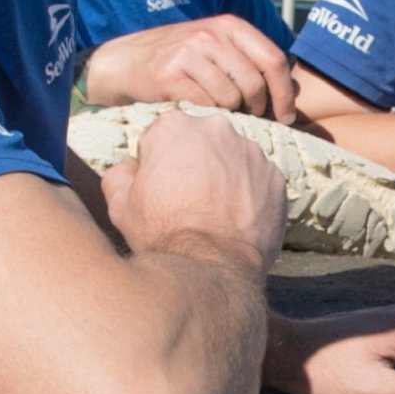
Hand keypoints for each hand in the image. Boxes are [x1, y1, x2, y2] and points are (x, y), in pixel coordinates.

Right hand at [79, 16, 296, 122]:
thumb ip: (252, 63)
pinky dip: (208, 116)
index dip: (285, 92)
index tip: (287, 116)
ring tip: (220, 114)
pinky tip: (200, 114)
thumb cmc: (180, 61)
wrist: (127, 62)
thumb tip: (293, 91)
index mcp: (230, 26)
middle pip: (255, 83)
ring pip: (232, 98)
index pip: (273, 59)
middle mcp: (211, 35)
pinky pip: (206, 106)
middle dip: (258, 109)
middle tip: (249, 119)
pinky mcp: (170, 76)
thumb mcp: (218, 49)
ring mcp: (189, 53)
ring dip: (231, 115)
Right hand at [100, 109, 284, 274]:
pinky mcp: (275, 176)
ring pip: (232, 158)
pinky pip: (258, 179)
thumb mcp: (119, 204)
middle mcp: (216, 128)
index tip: (160, 189)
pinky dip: (249, 194)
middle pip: (200, 142)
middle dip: (194, 163)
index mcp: (174, 126)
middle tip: (188, 201)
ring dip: (223, 177)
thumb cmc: (162, 233)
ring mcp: (250, 151)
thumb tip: (129, 167)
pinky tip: (236, 219)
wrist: (210, 266)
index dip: (157, 165)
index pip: (161, 137)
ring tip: (214, 213)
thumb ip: (119, 174)